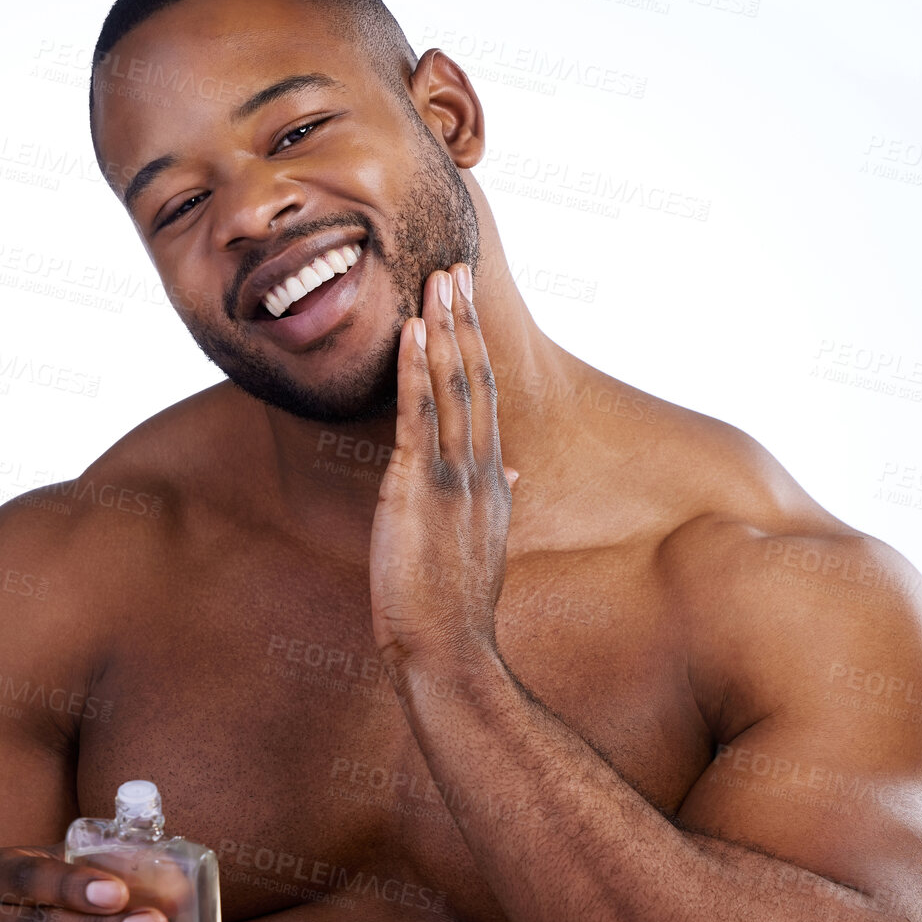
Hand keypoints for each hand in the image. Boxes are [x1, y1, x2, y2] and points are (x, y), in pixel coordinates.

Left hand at [369, 262, 516, 675]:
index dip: (473, 350)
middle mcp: (480, 471)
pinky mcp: (419, 488)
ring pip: (452, 387)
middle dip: (462, 322)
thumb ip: (496, 503)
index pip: (483, 401)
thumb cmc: (454, 610)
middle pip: (474, 380)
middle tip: (452, 269)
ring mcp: (453, 477)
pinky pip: (418, 415)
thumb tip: (510, 473)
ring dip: (443, 329)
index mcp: (491, 483)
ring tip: (436, 280)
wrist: (448, 652)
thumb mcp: (482, 547)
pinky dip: (416, 369)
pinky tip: (411, 331)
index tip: (464, 308)